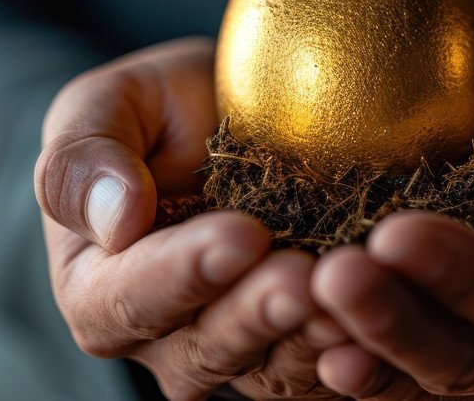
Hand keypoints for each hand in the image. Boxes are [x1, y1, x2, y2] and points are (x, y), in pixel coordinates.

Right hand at [34, 37, 334, 398]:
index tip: (243, 234)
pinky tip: (388, 316)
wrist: (226, 117)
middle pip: (205, 349)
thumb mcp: (106, 105)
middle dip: (258, 314)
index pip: (129, 298)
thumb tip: (115, 220)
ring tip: (354, 295)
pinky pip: (325, 363)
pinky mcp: (297, 344)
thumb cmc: (154, 109)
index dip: (185, 272)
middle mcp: (162, 338)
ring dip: (312, 336)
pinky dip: (359, 349)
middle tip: (306, 277)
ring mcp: (235, 350)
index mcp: (96, 287)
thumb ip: (84, 157)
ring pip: (271, 369)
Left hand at [311, 42, 473, 398]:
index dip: (464, 272)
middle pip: (470, 356)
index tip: (396, 233)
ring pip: (423, 380)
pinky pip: (392, 381)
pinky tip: (306, 338)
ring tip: (306, 300)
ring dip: (362, 342)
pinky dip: (351, 362)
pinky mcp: (437, 365)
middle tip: (332, 274)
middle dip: (395, 318)